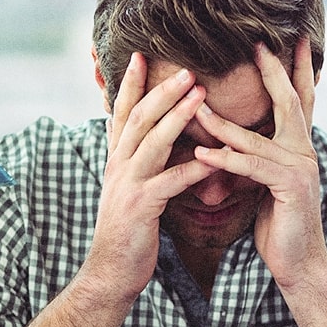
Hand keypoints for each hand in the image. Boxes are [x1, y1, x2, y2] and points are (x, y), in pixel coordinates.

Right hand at [84, 53, 213, 297]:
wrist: (110, 271)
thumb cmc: (128, 230)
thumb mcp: (128, 188)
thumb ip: (135, 160)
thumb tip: (142, 135)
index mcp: (116, 159)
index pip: (122, 112)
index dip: (130, 83)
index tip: (141, 55)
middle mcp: (118, 166)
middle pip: (139, 118)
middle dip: (162, 90)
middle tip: (186, 67)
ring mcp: (127, 185)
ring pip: (153, 142)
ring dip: (177, 116)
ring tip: (201, 94)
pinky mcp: (141, 207)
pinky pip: (171, 181)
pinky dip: (194, 168)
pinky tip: (215, 158)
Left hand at [193, 40, 326, 286]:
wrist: (299, 263)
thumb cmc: (278, 224)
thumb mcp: (263, 184)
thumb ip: (252, 158)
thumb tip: (226, 141)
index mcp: (299, 147)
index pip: (298, 99)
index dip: (294, 69)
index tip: (290, 39)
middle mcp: (304, 151)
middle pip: (289, 102)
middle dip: (273, 71)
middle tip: (258, 43)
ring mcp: (301, 168)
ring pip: (256, 137)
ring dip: (222, 123)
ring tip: (195, 105)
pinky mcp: (289, 188)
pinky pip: (251, 168)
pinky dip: (224, 160)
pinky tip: (201, 154)